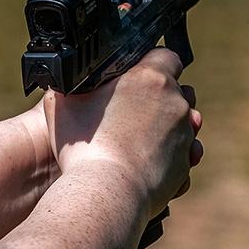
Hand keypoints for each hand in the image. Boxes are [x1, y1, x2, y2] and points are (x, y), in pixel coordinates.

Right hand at [43, 49, 202, 219]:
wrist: (106, 193)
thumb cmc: (85, 147)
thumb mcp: (64, 104)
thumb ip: (72, 85)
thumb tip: (65, 82)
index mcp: (151, 78)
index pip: (166, 56)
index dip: (151, 64)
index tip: (136, 75)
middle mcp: (175, 103)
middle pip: (176, 90)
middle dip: (158, 98)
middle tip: (131, 110)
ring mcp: (184, 135)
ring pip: (181, 123)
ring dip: (164, 128)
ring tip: (136, 140)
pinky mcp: (185, 164)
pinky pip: (180, 154)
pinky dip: (167, 157)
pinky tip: (144, 162)